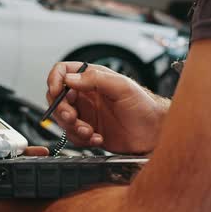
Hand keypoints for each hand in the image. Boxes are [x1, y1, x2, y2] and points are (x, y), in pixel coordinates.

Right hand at [47, 62, 168, 153]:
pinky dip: (82, 139)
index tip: (57, 92)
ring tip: (89, 131)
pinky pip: (73, 136)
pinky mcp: (88, 131)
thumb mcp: (122, 87)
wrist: (155, 133)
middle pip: (57, 97)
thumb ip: (95, 79)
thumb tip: (70, 78)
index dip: (55, 80)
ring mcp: (86, 113)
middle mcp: (86, 95)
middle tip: (73, 117)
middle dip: (62, 109)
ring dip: (73, 127)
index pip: (63, 72)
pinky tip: (97, 137)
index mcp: (92, 79)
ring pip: (62, 119)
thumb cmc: (145, 107)